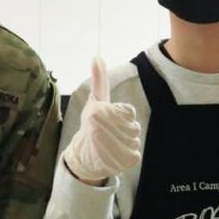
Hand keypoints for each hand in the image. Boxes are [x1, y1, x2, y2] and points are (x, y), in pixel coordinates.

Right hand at [62, 57, 141, 184]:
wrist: (83, 157)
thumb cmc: (91, 125)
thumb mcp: (95, 101)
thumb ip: (99, 79)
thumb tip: (97, 56)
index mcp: (99, 113)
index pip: (129, 112)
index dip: (121, 116)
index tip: (108, 121)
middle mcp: (103, 130)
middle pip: (134, 127)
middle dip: (125, 130)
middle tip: (109, 135)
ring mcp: (111, 147)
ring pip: (135, 140)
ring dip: (127, 143)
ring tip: (111, 145)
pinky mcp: (119, 162)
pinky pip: (135, 154)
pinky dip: (128, 156)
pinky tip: (115, 155)